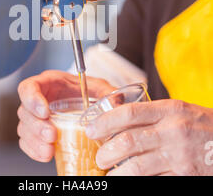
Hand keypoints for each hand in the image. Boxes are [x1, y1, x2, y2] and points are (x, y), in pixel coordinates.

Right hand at [17, 70, 114, 162]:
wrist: (85, 104)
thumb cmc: (87, 92)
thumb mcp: (99, 88)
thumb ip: (107, 92)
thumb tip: (117, 101)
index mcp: (48, 83)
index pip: (28, 87)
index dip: (32, 99)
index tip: (45, 112)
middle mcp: (39, 99)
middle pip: (25, 111)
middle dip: (36, 125)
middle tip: (52, 135)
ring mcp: (36, 117)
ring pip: (24, 128)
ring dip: (35, 141)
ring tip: (50, 150)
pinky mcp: (37, 133)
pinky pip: (26, 142)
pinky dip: (34, 150)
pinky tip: (47, 155)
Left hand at [86, 99, 212, 175]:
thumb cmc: (202, 125)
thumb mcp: (178, 111)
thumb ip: (152, 114)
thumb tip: (117, 118)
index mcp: (170, 110)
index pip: (129, 113)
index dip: (105, 122)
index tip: (91, 129)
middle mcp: (173, 131)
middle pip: (128, 141)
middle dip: (106, 151)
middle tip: (99, 157)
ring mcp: (180, 156)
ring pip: (136, 167)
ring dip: (116, 173)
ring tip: (109, 173)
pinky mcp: (185, 176)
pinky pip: (153, 180)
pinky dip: (136, 181)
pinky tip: (128, 179)